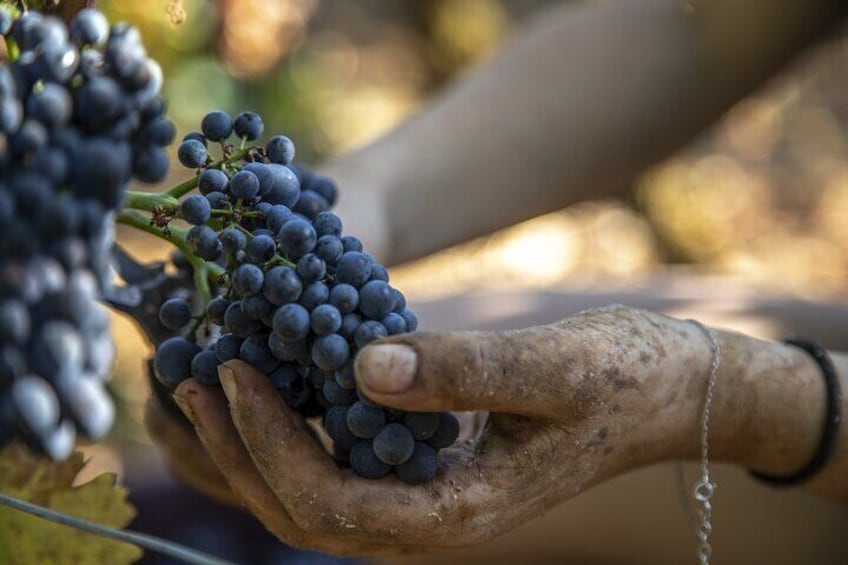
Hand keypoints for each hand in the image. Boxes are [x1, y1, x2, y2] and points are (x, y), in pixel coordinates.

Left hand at [169, 305, 723, 554]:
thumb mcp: (557, 367)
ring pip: (312, 494)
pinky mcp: (428, 463)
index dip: (271, 445)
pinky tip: (271, 377)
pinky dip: (290, 428)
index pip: (334, 504)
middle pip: (304, 514)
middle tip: (194, 378)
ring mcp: (427, 494)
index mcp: (460, 511)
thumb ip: (467, 371)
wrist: (667, 392)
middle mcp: (432, 517)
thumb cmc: (625, 378)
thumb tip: (362, 367)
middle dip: (238, 453)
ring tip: (206, 379)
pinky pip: (339, 461)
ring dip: (252, 445)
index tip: (235, 371)